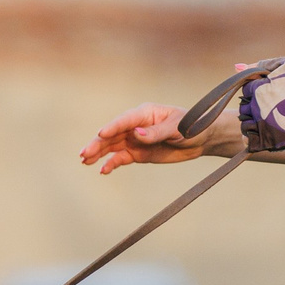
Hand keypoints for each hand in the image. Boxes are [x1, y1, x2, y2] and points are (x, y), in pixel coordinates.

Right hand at [81, 104, 217, 174]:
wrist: (200, 139)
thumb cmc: (192, 126)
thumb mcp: (177, 128)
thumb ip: (156, 132)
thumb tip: (137, 134)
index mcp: (145, 113)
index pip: (125, 120)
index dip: (112, 127)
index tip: (101, 134)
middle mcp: (136, 125)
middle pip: (113, 134)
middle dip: (98, 143)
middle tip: (84, 153)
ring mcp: (135, 139)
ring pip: (112, 146)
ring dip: (98, 153)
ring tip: (85, 161)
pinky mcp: (137, 153)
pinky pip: (121, 158)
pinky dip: (111, 163)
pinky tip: (102, 170)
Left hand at [235, 58, 284, 152]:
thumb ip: (261, 65)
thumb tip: (236, 67)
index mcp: (260, 89)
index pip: (245, 90)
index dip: (256, 90)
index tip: (270, 92)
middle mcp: (259, 108)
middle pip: (243, 108)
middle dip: (253, 106)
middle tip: (272, 106)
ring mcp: (264, 126)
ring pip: (245, 125)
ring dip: (252, 122)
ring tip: (271, 119)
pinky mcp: (271, 141)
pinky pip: (250, 142)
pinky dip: (252, 138)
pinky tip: (264, 133)